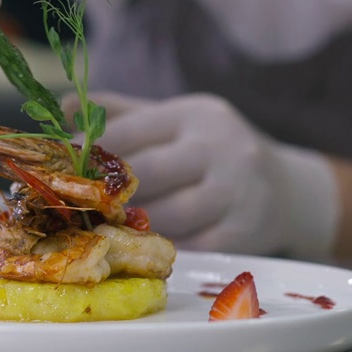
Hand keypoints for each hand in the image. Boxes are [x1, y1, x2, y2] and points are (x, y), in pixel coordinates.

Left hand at [69, 92, 341, 258]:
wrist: (288, 191)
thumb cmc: (216, 152)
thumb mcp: (179, 121)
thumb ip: (124, 114)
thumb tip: (63, 107)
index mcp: (197, 115)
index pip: (132, 130)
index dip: (92, 150)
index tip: (63, 164)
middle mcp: (221, 148)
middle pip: (149, 173)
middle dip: (110, 191)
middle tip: (78, 202)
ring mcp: (237, 192)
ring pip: (168, 213)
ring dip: (134, 222)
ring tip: (107, 224)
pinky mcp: (243, 233)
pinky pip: (190, 244)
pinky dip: (163, 244)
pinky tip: (144, 243)